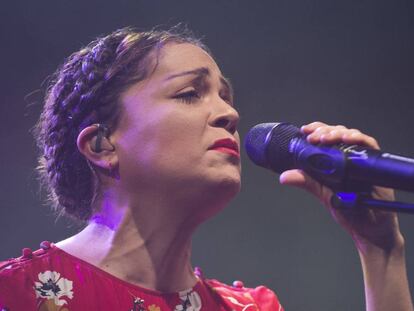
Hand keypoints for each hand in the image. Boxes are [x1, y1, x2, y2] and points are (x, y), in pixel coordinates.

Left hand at [279, 121, 403, 253]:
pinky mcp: (374, 163)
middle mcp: (348, 156)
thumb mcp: (322, 193)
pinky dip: (358, 139)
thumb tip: (284, 177)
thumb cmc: (348, 209)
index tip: (305, 130)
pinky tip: (348, 139)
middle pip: (337, 132)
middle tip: (313, 136)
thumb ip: (306, 182)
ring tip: (325, 138)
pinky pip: (369, 145)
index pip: (325, 136)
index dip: (316, 129)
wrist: (369, 227)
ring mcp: (361, 158)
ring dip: (337, 133)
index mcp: (334, 159)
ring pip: (351, 135)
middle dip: (324, 130)